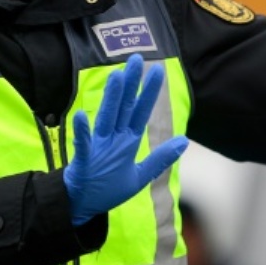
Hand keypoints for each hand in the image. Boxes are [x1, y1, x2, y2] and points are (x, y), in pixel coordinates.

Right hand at [63, 54, 188, 224]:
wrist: (81, 206)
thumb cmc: (108, 189)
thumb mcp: (140, 176)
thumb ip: (160, 159)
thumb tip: (184, 141)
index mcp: (126, 142)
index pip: (140, 112)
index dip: (148, 92)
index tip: (157, 70)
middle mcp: (112, 139)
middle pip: (123, 108)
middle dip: (130, 85)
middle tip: (135, 59)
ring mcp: (97, 148)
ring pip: (105, 118)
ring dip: (110, 100)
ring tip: (116, 77)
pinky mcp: (82, 162)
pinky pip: (82, 145)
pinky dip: (82, 132)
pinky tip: (81, 116)